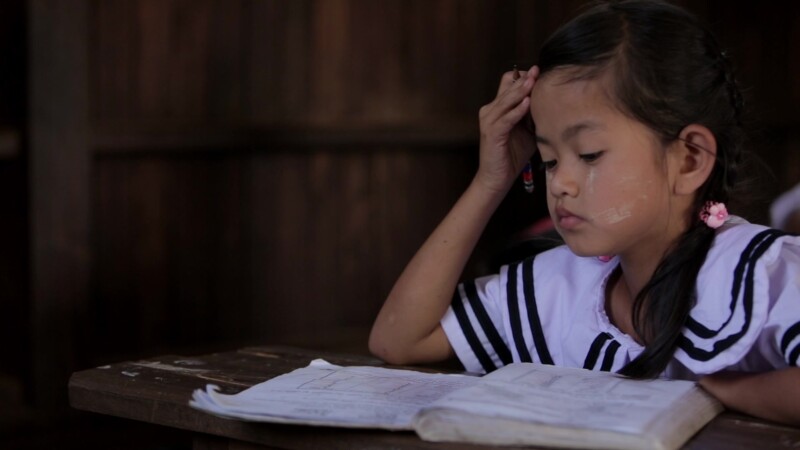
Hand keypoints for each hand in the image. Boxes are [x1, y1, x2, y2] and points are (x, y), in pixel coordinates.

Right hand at [475, 66, 538, 193]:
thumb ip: (535, 116)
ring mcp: (489, 121)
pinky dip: (517, 110)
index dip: (523, 76)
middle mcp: (490, 111)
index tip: (540, 72)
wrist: (497, 178)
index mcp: (498, 108)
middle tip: (539, 71)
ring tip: (533, 81)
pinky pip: (506, 118)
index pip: (508, 82)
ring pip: (506, 100)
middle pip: (507, 87)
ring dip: (520, 91)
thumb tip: (554, 103)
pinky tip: (528, 103)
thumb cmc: (513, 155)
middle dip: (524, 79)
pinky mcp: (492, 133)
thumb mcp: (528, 131)